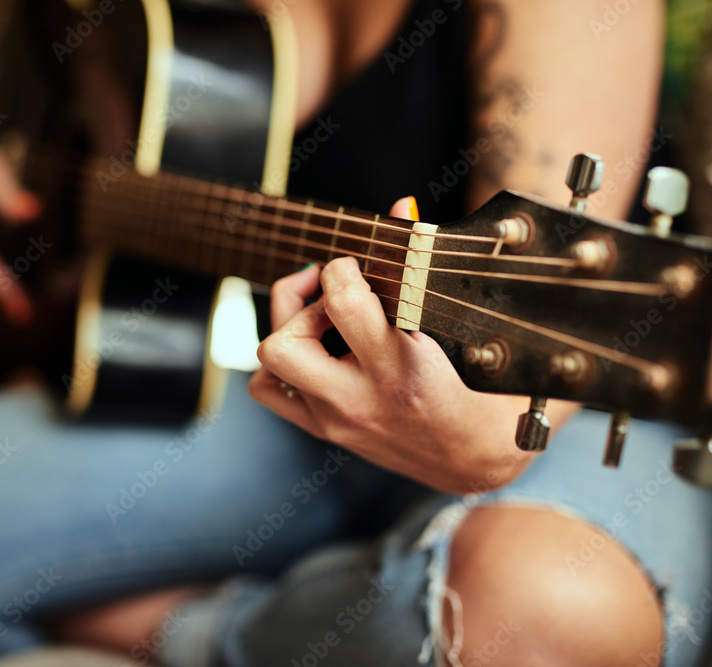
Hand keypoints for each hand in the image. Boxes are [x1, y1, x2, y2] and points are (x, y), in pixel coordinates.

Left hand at [249, 198, 574, 493]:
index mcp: (402, 366)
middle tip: (332, 290)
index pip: (344, 299)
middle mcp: (360, 397)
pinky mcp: (325, 431)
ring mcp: (336, 419)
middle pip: (285, 341)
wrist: (477, 459)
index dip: (344, 265)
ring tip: (321, 317)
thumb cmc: (479, 388)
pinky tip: (315, 348)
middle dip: (300, 300)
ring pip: (270, 366)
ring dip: (286, 329)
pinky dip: (281, 364)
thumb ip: (425, 264)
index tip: (360, 264)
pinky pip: (272, 392)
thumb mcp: (463, 323)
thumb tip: (399, 206)